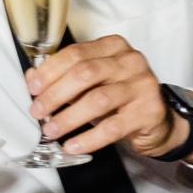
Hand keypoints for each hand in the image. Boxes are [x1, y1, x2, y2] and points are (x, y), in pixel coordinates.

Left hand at [26, 36, 178, 157]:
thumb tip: (33, 78)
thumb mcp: (95, 82)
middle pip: (85, 73)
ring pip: (98, 100)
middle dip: (55, 94)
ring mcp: (142, 85)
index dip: (50, 71)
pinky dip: (88, 139)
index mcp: (114, 47)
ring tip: (52, 130)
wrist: (159, 120)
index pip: (76, 53)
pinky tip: (73, 145)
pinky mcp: (149, 111)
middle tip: (38, 111)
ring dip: (69, 117)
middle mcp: (131, 61)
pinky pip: (113, 127)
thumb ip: (66, 76)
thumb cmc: (122, 97)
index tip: (33, 87)